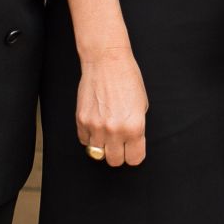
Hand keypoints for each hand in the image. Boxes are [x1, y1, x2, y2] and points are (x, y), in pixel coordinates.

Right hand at [76, 48, 149, 166]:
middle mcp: (115, 130)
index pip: (134, 159)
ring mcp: (96, 127)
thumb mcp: (142, 106)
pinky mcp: (81, 121)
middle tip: (120, 142)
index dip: (135, 154)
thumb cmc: (128, 80)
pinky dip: (90, 138)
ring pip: (97, 154)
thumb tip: (131, 144)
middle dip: (119, 153)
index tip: (133, 149)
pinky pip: (84, 141)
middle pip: (115, 161)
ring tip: (107, 133)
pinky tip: (96, 125)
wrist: (107, 62)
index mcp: (134, 127)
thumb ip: (136, 128)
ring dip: (103, 147)